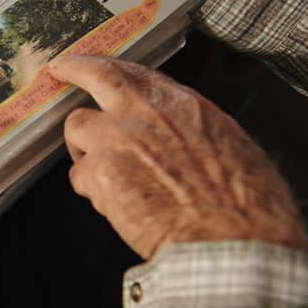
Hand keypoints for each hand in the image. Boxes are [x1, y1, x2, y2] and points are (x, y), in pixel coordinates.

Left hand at [49, 54, 307, 260]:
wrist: (235, 241)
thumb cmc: (247, 207)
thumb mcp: (232, 148)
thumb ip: (194, 133)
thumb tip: (181, 139)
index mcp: (183, 105)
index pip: (139, 74)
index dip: (114, 68)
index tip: (98, 66)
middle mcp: (147, 113)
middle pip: (98, 75)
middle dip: (74, 68)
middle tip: (60, 70)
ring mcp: (119, 139)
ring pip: (77, 127)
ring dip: (82, 147)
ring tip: (99, 172)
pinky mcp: (101, 173)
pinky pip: (79, 177)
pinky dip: (91, 191)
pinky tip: (114, 206)